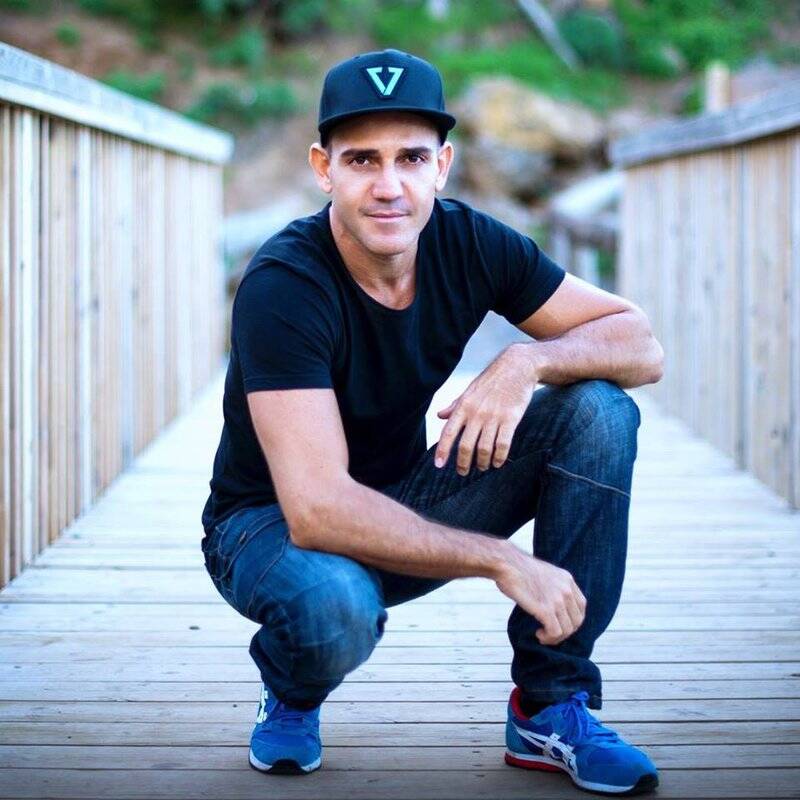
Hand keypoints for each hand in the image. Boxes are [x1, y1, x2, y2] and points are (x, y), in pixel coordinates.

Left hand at [435, 343, 536, 474]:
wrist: (518, 366)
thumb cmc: (492, 379)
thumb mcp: (469, 390)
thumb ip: (455, 405)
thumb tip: (439, 415)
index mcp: (464, 406)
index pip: (448, 432)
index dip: (442, 450)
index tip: (438, 465)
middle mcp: (476, 413)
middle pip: (465, 445)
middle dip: (463, 463)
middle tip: (463, 472)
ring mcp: (494, 417)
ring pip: (484, 448)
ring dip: (482, 462)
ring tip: (482, 467)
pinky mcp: (511, 419)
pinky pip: (503, 444)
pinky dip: (499, 457)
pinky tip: (497, 462)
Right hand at [495, 544, 586, 645]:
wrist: (507, 564)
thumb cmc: (518, 569)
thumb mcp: (545, 573)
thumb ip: (555, 586)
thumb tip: (554, 603)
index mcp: (567, 579)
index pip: (581, 606)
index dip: (572, 619)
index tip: (559, 623)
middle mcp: (566, 589)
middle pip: (577, 620)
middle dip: (565, 631)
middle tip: (550, 632)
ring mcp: (557, 600)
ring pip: (567, 630)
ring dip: (555, 637)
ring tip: (542, 634)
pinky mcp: (546, 609)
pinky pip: (555, 632)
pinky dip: (548, 638)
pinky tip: (538, 633)